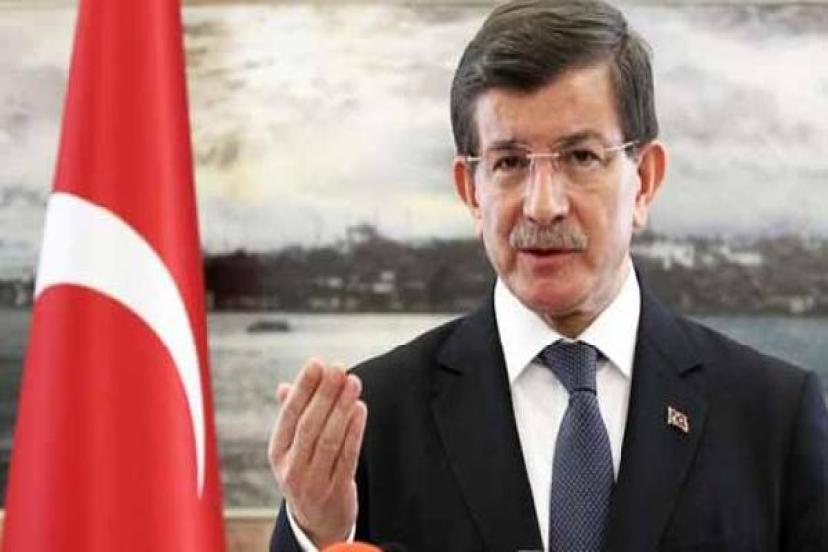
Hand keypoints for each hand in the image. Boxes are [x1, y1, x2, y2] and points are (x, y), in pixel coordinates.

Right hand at [268, 359, 367, 547]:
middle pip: (309, 424)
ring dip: (342, 407)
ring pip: (329, 439)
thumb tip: (284, 386)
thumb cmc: (306, 470)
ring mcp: (313, 481)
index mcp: (277, 451)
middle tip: (339, 367)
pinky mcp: (336, 490)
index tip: (317, 363)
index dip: (303, 387)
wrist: (316, 520)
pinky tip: (360, 409)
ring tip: (353, 382)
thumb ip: (291, 417)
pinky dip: (354, 431)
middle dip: (325, 393)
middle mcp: (291, 467)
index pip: (289, 414)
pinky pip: (347, 456)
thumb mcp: (291, 448)